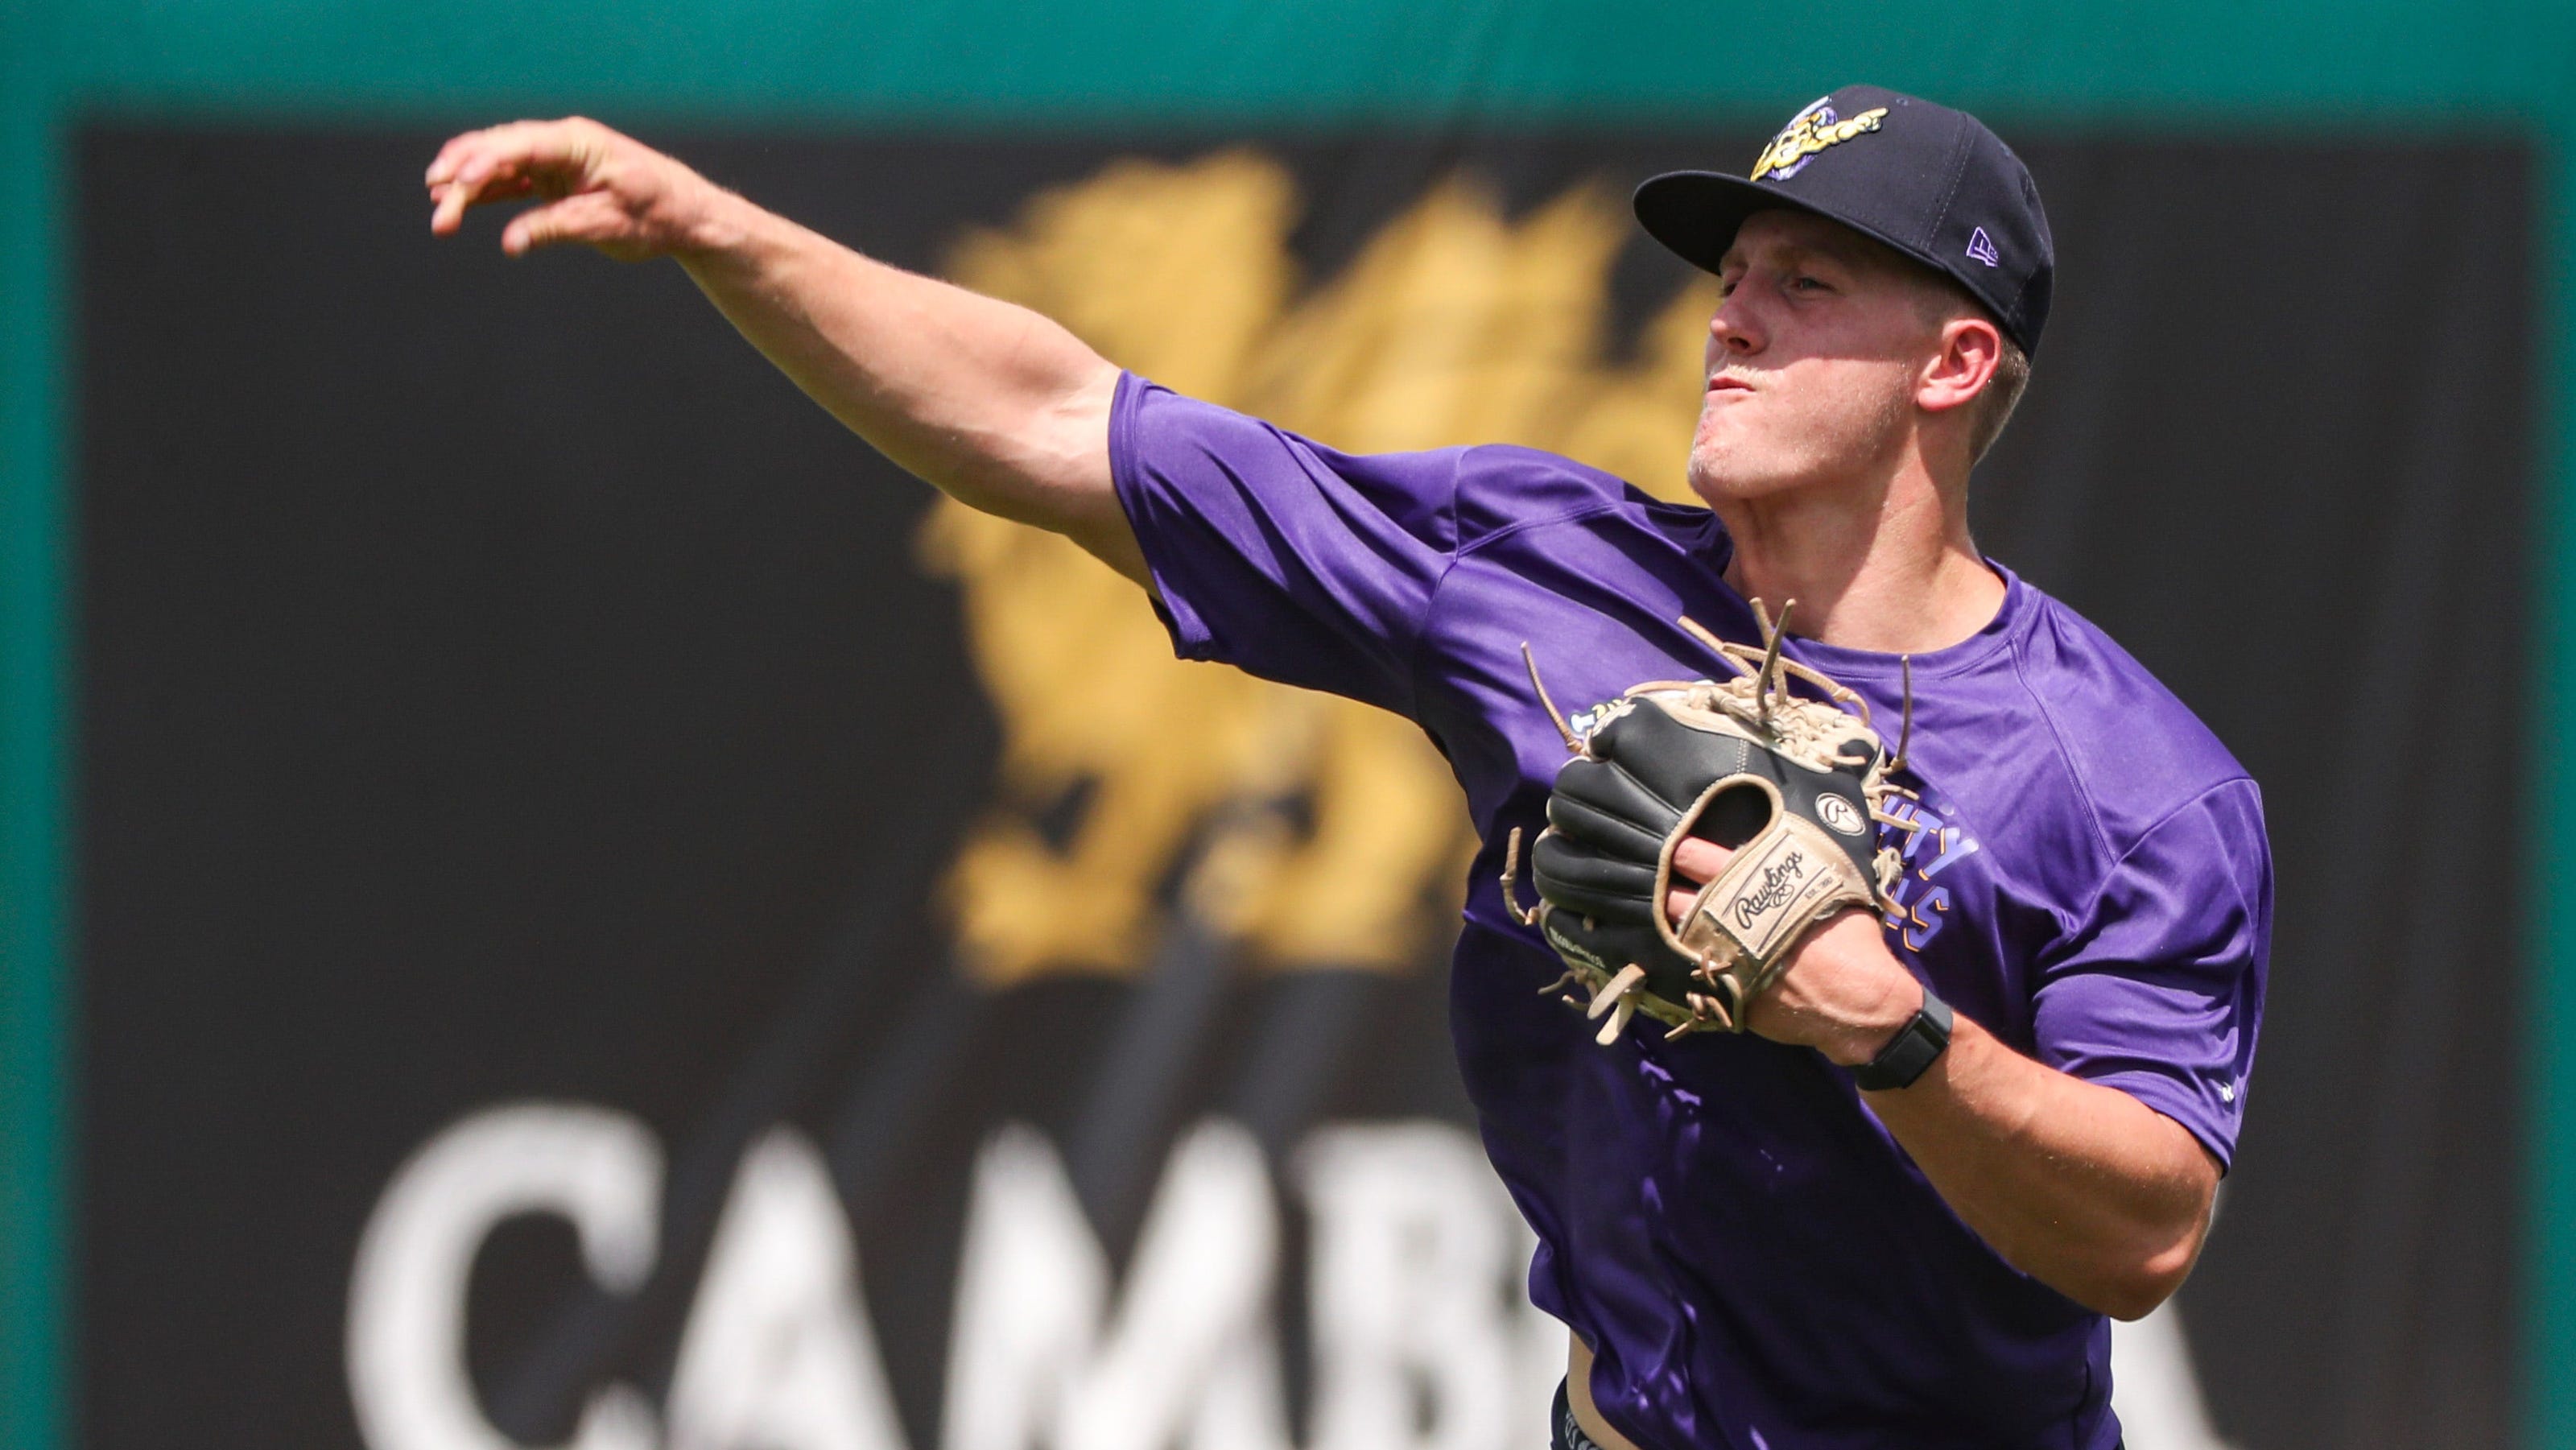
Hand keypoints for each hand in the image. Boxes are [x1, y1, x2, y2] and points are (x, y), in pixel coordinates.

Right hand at [425, 118, 727, 259]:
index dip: (482, 162)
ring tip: (436, 205)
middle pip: (499, 150)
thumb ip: (556, 228)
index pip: (519, 145)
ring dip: (466, 183)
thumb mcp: (606, 226)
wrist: (684, 215)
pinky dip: (484, 190)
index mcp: (577, 142)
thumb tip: (510, 244)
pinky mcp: (552, 177)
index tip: (456, 184)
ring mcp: (554, 158)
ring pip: (498, 162)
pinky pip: (510, 179)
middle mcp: (561, 142)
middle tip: (437, 205)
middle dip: (462, 175)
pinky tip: (456, 200)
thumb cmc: (654, 216)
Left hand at [1667, 836, 1921, 1064]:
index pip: (1702, 860)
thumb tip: (1783, 858)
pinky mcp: (1725, 995)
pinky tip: (1696, 960)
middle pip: (1681, 899)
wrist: (1858, 1003)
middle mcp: (1730, 922)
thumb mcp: (1830, 889)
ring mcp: (1724, 961)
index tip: (1679, 851)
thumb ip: (1796, 874)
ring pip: (1681, 937)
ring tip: (1676, 919)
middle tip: (1666, 883)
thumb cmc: (1852, 942)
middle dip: (1669, 889)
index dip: (1687, 854)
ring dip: (1678, 927)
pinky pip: (1696, 976)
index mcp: (1755, 890)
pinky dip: (1693, 966)